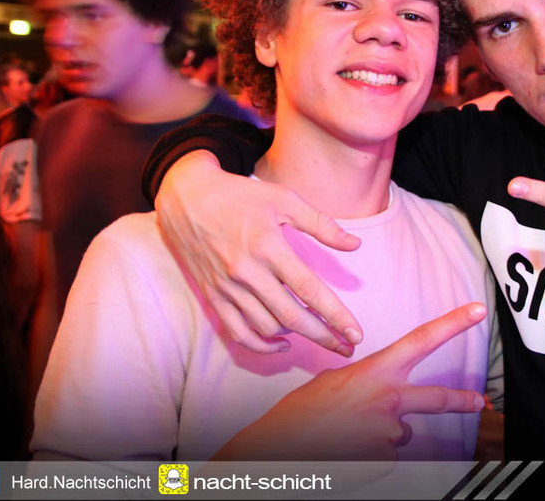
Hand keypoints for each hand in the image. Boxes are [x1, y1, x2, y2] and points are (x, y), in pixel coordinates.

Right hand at [155, 151, 362, 354]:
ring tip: (319, 333)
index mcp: (269, 247)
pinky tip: (282, 342)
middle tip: (348, 348)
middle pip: (292, 316)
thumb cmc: (241, 195)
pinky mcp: (212, 295)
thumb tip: (355, 244)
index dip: (335, 315)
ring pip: (267, 327)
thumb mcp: (284, 199)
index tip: (356, 334)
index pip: (309, 289)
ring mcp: (227, 287)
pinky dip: (261, 344)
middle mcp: (247, 272)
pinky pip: (237, 332)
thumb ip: (321, 224)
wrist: (188, 197)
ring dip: (297, 336)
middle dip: (324, 336)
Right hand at [213, 303, 487, 460]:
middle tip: (480, 401)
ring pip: (401, 434)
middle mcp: (389, 399)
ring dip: (382, 434)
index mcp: (376, 371)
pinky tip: (349, 449)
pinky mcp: (384, 459)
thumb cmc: (302, 412)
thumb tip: (381, 392)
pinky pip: (387, 456)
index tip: (477, 311)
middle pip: (437, 398)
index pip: (422, 339)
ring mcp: (389, 432)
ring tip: (350, 434)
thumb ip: (367, 381)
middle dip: (462, 400)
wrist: (280, 447)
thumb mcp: (334, 381)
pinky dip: (371, 454)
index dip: (453, 324)